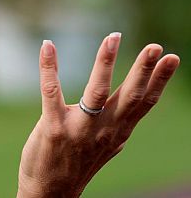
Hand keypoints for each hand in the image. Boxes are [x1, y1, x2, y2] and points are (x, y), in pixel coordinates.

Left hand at [18, 34, 179, 196]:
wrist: (50, 192)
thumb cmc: (77, 162)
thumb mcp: (105, 144)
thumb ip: (116, 123)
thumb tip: (133, 108)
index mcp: (118, 130)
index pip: (143, 102)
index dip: (158, 80)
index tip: (171, 58)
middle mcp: (103, 129)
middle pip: (129, 96)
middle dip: (143, 70)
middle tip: (155, 47)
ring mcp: (79, 128)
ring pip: (97, 91)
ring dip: (105, 63)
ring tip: (113, 38)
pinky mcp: (52, 127)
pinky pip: (51, 91)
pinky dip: (49, 66)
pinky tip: (48, 45)